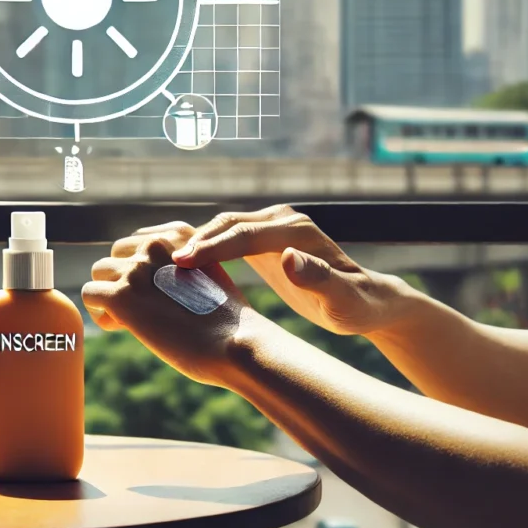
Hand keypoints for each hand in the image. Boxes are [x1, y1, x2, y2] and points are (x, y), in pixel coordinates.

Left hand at [83, 225, 257, 387]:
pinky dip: (101, 313)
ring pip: (98, 272)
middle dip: (122, 280)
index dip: (143, 270)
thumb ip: (181, 268)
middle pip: (115, 255)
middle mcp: (155, 244)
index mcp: (179, 235)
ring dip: (109, 296)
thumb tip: (156, 281)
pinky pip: (90, 294)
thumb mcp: (209, 277)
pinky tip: (124, 327)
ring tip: (131, 320)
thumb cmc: (229, 322)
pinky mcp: (121, 296)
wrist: (236, 344)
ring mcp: (137, 269)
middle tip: (143, 309)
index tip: (159, 293)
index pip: (138, 242)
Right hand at [170, 205, 411, 336]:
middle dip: (195, 241)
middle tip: (161, 262)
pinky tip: (183, 266)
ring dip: (195, 242)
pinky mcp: (265, 240)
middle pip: (229, 224)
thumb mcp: (343, 300)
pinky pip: (227, 238)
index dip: (212, 246)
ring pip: (224, 228)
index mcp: (296, 232)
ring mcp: (273, 228)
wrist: (366, 300)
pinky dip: (205, 248)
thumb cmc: (357, 306)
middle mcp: (283, 222)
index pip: (245, 234)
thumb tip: (289, 258)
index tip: (182, 262)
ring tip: (163, 262)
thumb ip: (319, 279)